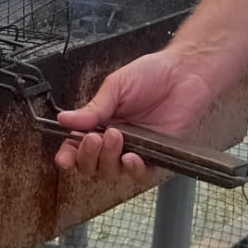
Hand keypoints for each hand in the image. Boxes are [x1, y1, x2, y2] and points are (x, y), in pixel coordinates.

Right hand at [52, 50, 215, 183]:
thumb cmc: (151, 74)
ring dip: (108, 160)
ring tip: (115, 137)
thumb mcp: (116, 86)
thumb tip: (64, 120)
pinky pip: (141, 174)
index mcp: (101, 124)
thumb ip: (93, 108)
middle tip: (93, 139)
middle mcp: (116, 141)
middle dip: (87, 157)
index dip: (68, 156)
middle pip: (92, 166)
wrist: (183, 72)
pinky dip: (133, 170)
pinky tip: (131, 157)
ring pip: (112, 172)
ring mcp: (135, 150)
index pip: (78, 147)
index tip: (64, 158)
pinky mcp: (156, 156)